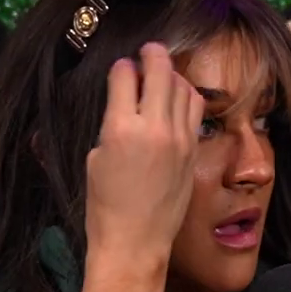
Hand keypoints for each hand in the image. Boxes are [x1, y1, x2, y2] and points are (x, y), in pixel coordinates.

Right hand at [85, 43, 202, 264]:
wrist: (135, 241)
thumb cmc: (105, 205)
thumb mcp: (95, 158)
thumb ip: (111, 124)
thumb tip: (121, 102)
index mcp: (121, 128)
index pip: (124, 76)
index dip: (121, 67)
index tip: (121, 67)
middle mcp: (155, 128)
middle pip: (160, 72)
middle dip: (153, 55)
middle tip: (149, 50)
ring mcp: (179, 139)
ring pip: (183, 88)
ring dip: (173, 74)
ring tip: (165, 71)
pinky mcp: (193, 152)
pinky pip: (195, 112)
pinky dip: (187, 98)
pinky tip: (180, 97)